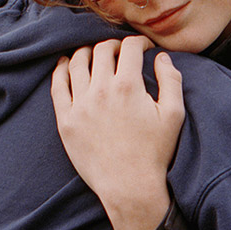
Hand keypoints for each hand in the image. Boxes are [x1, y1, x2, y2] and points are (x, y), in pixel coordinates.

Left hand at [51, 37, 184, 229]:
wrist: (129, 187)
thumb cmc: (155, 153)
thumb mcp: (173, 115)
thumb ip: (171, 80)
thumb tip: (162, 57)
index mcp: (128, 86)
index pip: (129, 47)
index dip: (139, 42)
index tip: (144, 48)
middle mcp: (101, 90)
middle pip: (101, 50)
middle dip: (114, 45)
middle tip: (121, 52)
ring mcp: (80, 105)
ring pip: (77, 63)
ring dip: (87, 52)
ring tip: (94, 55)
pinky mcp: (65, 120)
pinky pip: (57, 86)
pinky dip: (61, 69)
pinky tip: (66, 63)